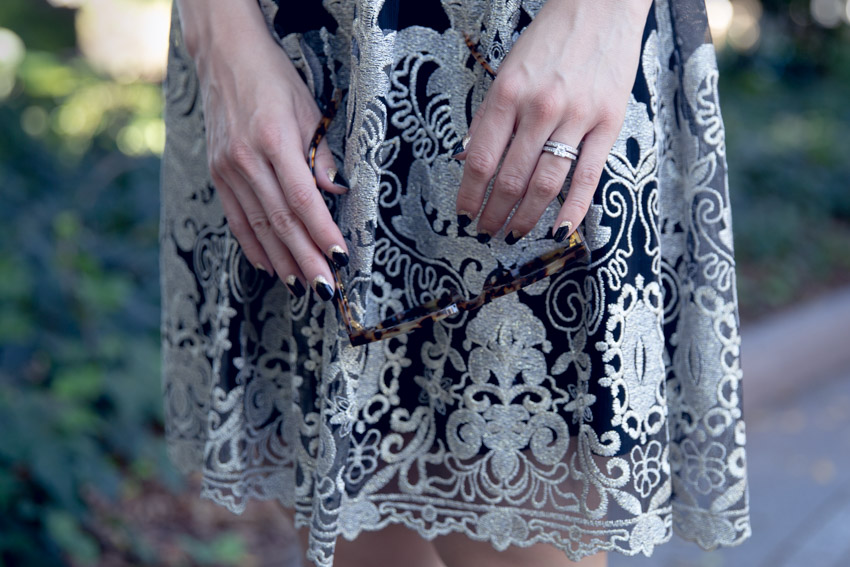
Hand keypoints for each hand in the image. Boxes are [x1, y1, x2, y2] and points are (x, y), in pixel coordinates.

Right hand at [177, 0, 347, 299]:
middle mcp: (245, 160)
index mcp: (273, 140)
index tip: (339, 257)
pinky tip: (271, 266)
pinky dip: (254, 246)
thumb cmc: (274, 81)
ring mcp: (227, 169)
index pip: (302, 199)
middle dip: (305, 258)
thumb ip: (322, 155)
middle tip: (325, 287)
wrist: (224, 58)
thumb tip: (336, 193)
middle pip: (279, 221)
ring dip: (282, 260)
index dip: (321, 232)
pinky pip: (236, 219)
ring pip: (257, 226)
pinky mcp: (217, 174)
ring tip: (302, 286)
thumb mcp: (308, 110)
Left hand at [454, 0, 651, 243]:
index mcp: (507, 93)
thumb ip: (489, 116)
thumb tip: (468, 158)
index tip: (464, 214)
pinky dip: (573, 209)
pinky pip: (587, 176)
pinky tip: (559, 229)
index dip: (469, 194)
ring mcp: (576, 117)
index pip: (480, 159)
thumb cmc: (550, 39)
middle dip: (494, 212)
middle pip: (510, 178)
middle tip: (487, 231)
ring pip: (545, 183)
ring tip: (513, 233)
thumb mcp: (508, 70)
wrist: (602, 4)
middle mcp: (539, 108)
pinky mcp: (608, 123)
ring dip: (526, 216)